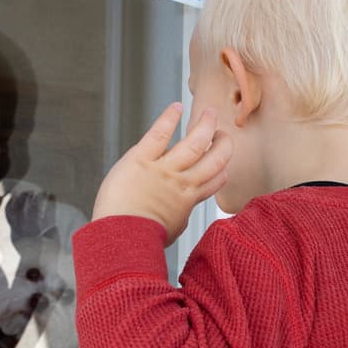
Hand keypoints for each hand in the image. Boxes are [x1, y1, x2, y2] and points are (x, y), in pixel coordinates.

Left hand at [92, 103, 231, 244]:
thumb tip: (180, 214)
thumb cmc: (140, 239)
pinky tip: (176, 107)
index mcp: (187, 201)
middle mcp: (181, 183)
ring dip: (205, 126)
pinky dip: (169, 118)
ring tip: (210, 113)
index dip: (223, 170)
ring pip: (194, 143)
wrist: (122, 238)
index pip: (216, 181)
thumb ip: (178, 217)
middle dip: (222, 144)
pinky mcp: (141, 159)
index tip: (225, 164)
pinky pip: (159, 134)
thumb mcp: (170, 230)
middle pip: (214, 159)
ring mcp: (163, 170)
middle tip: (223, 133)